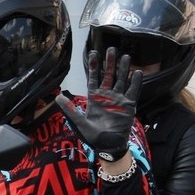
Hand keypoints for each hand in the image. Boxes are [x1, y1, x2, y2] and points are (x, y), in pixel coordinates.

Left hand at [55, 47, 142, 161]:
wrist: (108, 145)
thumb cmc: (93, 135)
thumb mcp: (79, 122)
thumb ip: (70, 109)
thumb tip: (57, 98)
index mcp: (94, 98)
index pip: (93, 78)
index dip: (93, 66)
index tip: (94, 53)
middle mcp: (107, 96)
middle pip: (109, 75)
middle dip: (109, 63)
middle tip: (111, 49)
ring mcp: (119, 100)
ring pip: (122, 80)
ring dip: (123, 69)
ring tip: (126, 56)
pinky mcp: (129, 106)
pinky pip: (133, 92)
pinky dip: (136, 82)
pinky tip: (137, 72)